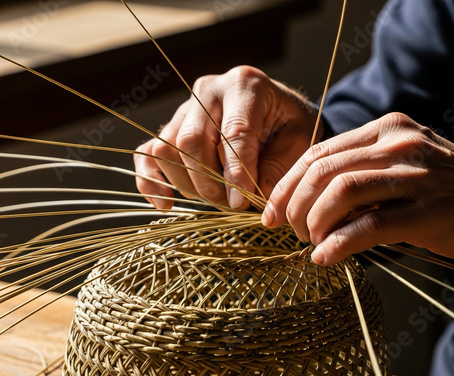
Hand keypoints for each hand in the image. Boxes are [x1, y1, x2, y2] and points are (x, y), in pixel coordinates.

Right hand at [134, 65, 319, 209]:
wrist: (275, 112)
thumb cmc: (289, 125)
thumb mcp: (299, 140)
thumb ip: (279, 166)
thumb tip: (251, 194)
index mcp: (244, 86)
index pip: (233, 132)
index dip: (235, 172)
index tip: (241, 202)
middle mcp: (209, 91)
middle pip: (192, 141)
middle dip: (211, 182)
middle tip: (232, 204)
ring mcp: (185, 108)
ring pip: (168, 150)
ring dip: (188, 185)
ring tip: (216, 198)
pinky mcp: (172, 127)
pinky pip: (148, 154)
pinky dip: (151, 180)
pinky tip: (165, 202)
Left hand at [262, 112, 453, 264]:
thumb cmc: (447, 191)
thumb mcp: (401, 168)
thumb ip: (360, 177)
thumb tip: (310, 207)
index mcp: (385, 131)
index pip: (317, 153)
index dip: (286, 185)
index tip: (271, 214)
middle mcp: (397, 145)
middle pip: (322, 171)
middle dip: (293, 206)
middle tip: (290, 232)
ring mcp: (415, 176)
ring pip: (341, 193)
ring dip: (313, 223)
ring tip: (310, 244)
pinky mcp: (429, 211)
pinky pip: (370, 225)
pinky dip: (339, 243)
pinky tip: (325, 257)